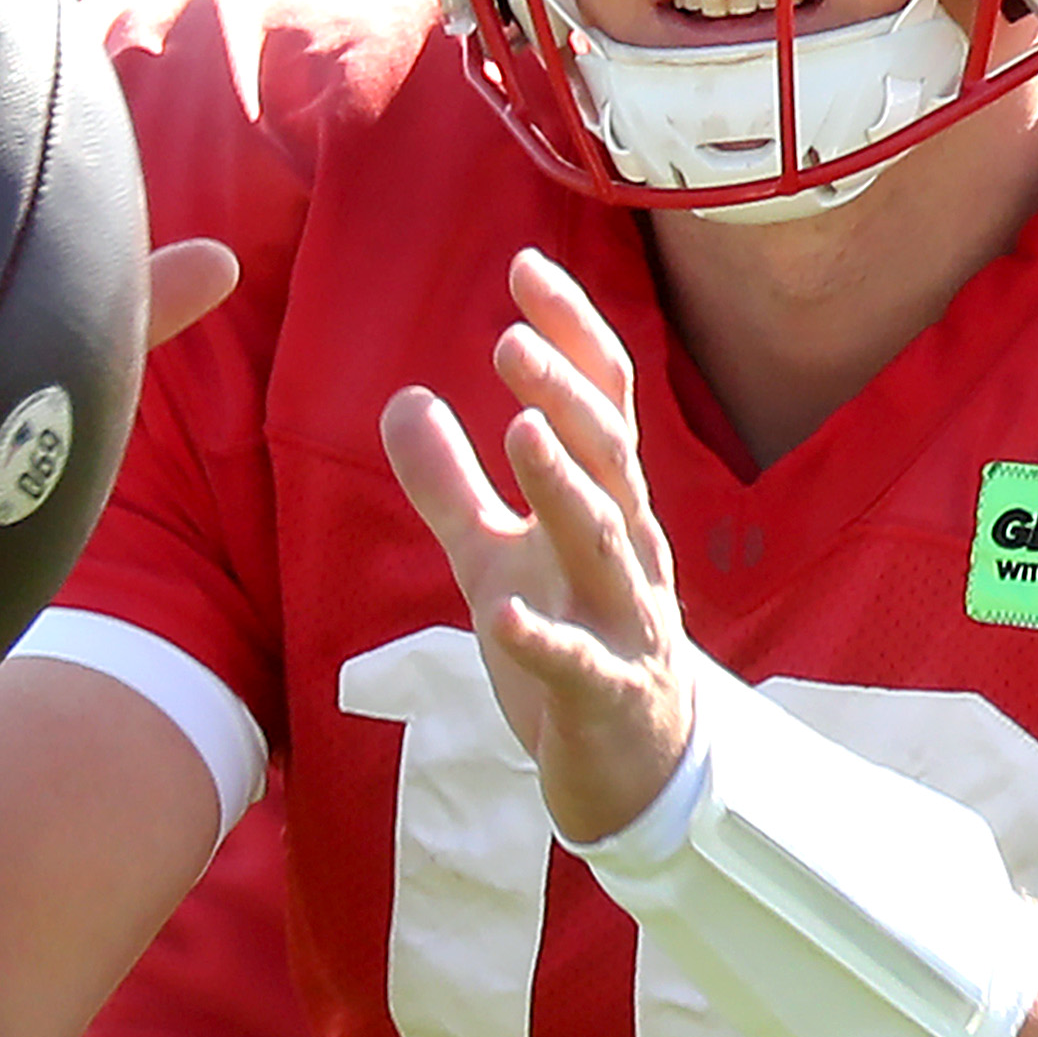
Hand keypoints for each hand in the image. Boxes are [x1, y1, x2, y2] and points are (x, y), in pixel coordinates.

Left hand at [381, 248, 699, 843]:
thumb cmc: (571, 643)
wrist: (636, 771)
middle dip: (563, 396)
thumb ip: (450, 484)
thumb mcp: (496, 559)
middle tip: (510, 339)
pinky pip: (576, 661)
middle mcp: (626, 548)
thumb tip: (401, 396)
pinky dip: (542, 638)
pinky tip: (501, 616)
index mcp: (604, 505)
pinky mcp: (604, 694)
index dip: (569, 334)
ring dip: (562, 485)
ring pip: (602, 541)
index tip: (524, 266)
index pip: (601, 399)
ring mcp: (623, 620)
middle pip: (608, 455)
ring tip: (518, 430)